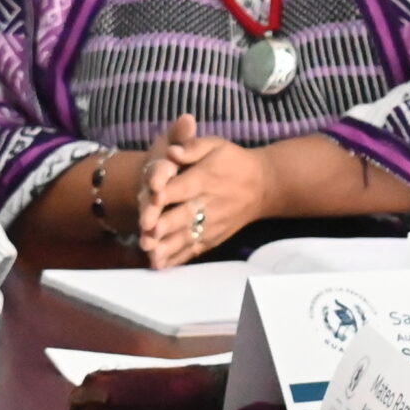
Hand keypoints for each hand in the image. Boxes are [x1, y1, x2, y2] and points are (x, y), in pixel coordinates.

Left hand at [139, 126, 273, 266]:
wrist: (263, 186)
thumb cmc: (234, 162)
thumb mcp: (216, 145)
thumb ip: (193, 146)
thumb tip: (172, 151)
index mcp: (205, 178)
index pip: (182, 187)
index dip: (165, 192)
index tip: (147, 198)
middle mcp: (208, 204)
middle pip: (183, 215)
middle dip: (164, 224)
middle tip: (146, 232)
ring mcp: (212, 224)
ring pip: (187, 237)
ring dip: (168, 246)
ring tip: (150, 253)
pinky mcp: (213, 238)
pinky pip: (194, 249)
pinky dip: (177, 258)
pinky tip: (160, 265)